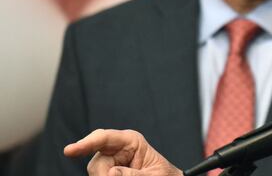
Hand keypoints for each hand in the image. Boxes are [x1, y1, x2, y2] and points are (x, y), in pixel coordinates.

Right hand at [64, 129, 182, 175]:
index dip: (86, 143)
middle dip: (102, 175)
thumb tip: (111, 173)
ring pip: (95, 172)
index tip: (69, 150)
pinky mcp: (106, 172)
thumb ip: (133, 174)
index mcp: (131, 141)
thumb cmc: (164, 175)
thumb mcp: (153, 175)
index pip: (104, 138)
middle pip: (97, 162)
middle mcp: (117, 148)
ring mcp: (110, 161)